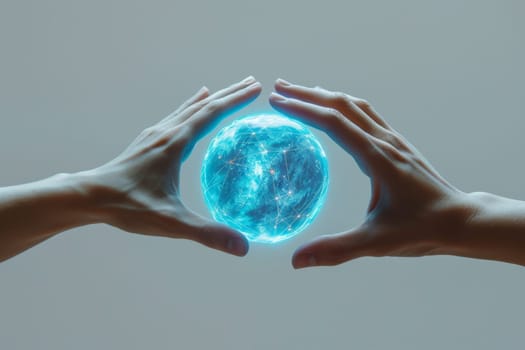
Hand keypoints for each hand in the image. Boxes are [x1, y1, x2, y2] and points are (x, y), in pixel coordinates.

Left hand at [86, 76, 261, 255]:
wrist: (89, 196)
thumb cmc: (127, 207)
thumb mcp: (170, 222)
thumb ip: (207, 234)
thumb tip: (243, 247)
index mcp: (174, 144)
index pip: (211, 114)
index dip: (235, 100)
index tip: (256, 88)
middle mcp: (166, 132)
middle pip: (203, 105)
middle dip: (230, 93)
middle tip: (251, 82)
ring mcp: (155, 135)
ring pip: (189, 109)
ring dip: (212, 98)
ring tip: (227, 90)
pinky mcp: (148, 141)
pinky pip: (176, 116)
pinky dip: (191, 107)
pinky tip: (191, 106)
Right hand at [270, 79, 470, 267]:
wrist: (460, 220)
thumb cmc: (422, 229)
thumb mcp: (376, 242)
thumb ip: (335, 250)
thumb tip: (296, 260)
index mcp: (377, 158)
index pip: (334, 123)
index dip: (303, 109)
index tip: (277, 101)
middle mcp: (385, 141)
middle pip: (342, 105)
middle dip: (308, 94)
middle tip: (279, 87)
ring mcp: (393, 140)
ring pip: (355, 105)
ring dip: (326, 95)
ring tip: (301, 92)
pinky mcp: (397, 144)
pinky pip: (367, 114)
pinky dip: (344, 105)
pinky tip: (336, 111)